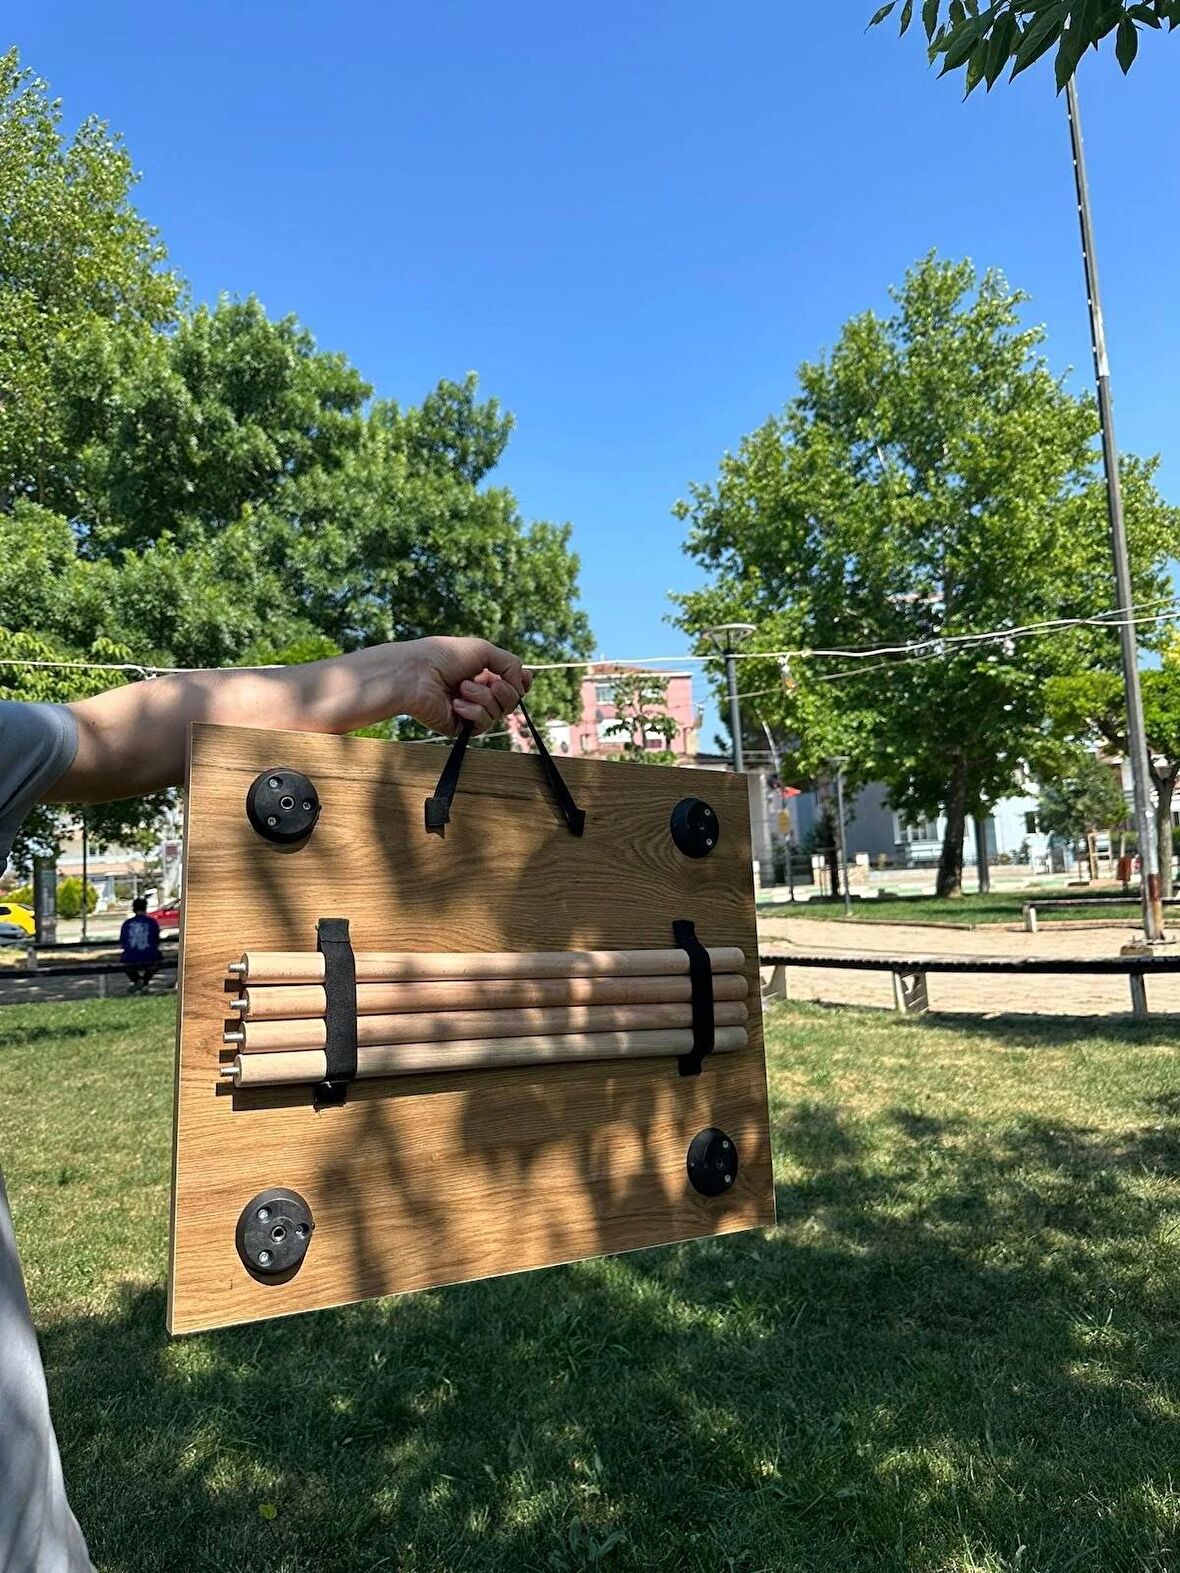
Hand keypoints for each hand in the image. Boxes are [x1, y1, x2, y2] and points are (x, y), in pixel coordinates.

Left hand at [399, 636, 532, 736]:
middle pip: (511, 700)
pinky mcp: (460, 727)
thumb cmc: (445, 657)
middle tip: (490, 682)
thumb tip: (523, 684)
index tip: (522, 678)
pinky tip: (456, 703)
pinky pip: (482, 724)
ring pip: (498, 712)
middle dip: (505, 691)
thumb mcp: (484, 650)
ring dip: (483, 697)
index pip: (513, 683)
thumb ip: (511, 664)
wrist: (417, 673)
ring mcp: (469, 710)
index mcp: (483, 673)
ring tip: (462, 688)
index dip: (521, 683)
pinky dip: (473, 711)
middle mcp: (478, 692)